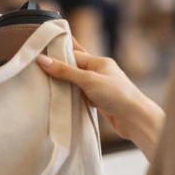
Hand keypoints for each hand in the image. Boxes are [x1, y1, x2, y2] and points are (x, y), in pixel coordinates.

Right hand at [37, 51, 164, 159]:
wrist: (135, 119)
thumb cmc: (117, 95)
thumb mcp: (88, 80)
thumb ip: (65, 71)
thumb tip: (43, 60)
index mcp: (100, 62)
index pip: (74, 55)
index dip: (58, 55)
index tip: (39, 55)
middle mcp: (100, 73)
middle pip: (75, 68)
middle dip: (60, 68)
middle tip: (39, 67)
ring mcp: (100, 88)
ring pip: (77, 83)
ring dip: (65, 84)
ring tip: (45, 83)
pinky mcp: (99, 102)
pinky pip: (81, 96)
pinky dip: (72, 96)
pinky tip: (61, 98)